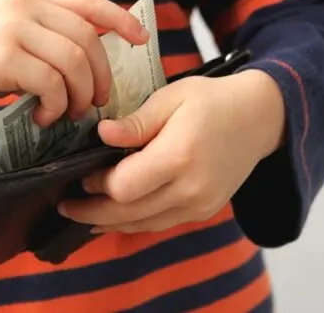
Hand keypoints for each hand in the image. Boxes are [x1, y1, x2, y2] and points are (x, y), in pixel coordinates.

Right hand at [0, 0, 147, 125]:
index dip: (120, 20)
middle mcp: (24, 5)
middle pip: (87, 39)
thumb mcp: (1, 30)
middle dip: (101, 76)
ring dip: (78, 95)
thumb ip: (37, 36)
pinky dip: (55, 105)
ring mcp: (13, 27)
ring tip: (66, 114)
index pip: (87, 2)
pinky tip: (41, 117)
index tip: (141, 39)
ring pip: (73, 62)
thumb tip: (77, 64)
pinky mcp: (1, 57)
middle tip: (95, 103)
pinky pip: (50, 83)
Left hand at [58, 70, 285, 233]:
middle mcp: (190, 189)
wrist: (259, 118)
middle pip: (128, 213)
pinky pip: (160, 223)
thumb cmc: (211, 101)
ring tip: (80, 214)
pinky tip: (112, 217)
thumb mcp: (171, 98)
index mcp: (179, 157)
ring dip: (108, 221)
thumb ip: (135, 123)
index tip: (81, 173)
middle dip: (91, 211)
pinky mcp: (203, 211)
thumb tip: (100, 135)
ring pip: (142, 224)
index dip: (97, 184)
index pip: (123, 186)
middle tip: (64, 206)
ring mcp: (199, 205)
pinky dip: (133, 222)